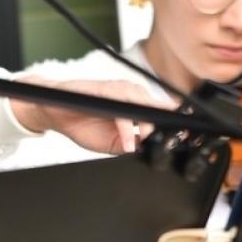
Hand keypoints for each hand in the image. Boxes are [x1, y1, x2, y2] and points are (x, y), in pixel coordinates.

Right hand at [9, 76, 172, 153]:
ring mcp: (118, 90)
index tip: (187, 137)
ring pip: (141, 105)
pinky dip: (125, 128)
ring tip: (148, 140)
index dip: (173, 124)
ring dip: (146, 126)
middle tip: (176, 140)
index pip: (160, 112)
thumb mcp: (113, 142)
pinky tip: (126, 142)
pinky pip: (120, 109)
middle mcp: (130, 94)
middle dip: (167, 124)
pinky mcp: (104, 90)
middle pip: (156, 107)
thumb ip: (132, 143)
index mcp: (135, 105)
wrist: (55, 112)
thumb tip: (150, 151)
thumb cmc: (83, 124)